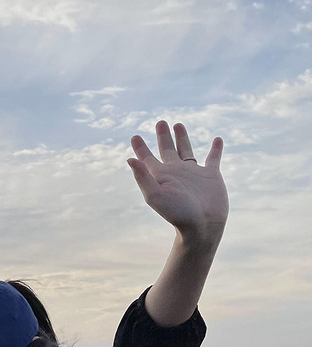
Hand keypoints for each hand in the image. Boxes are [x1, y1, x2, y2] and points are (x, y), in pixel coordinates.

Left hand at [128, 121, 227, 248]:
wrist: (202, 225)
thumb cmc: (177, 213)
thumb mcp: (155, 195)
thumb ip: (142, 177)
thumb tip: (129, 160)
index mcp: (161, 176)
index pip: (147, 158)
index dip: (140, 147)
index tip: (135, 136)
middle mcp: (176, 172)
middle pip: (167, 149)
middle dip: (162, 136)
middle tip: (160, 122)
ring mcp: (193, 173)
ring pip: (186, 150)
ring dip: (182, 138)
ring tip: (178, 124)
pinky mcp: (211, 175)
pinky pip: (213, 158)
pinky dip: (215, 149)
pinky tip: (217, 140)